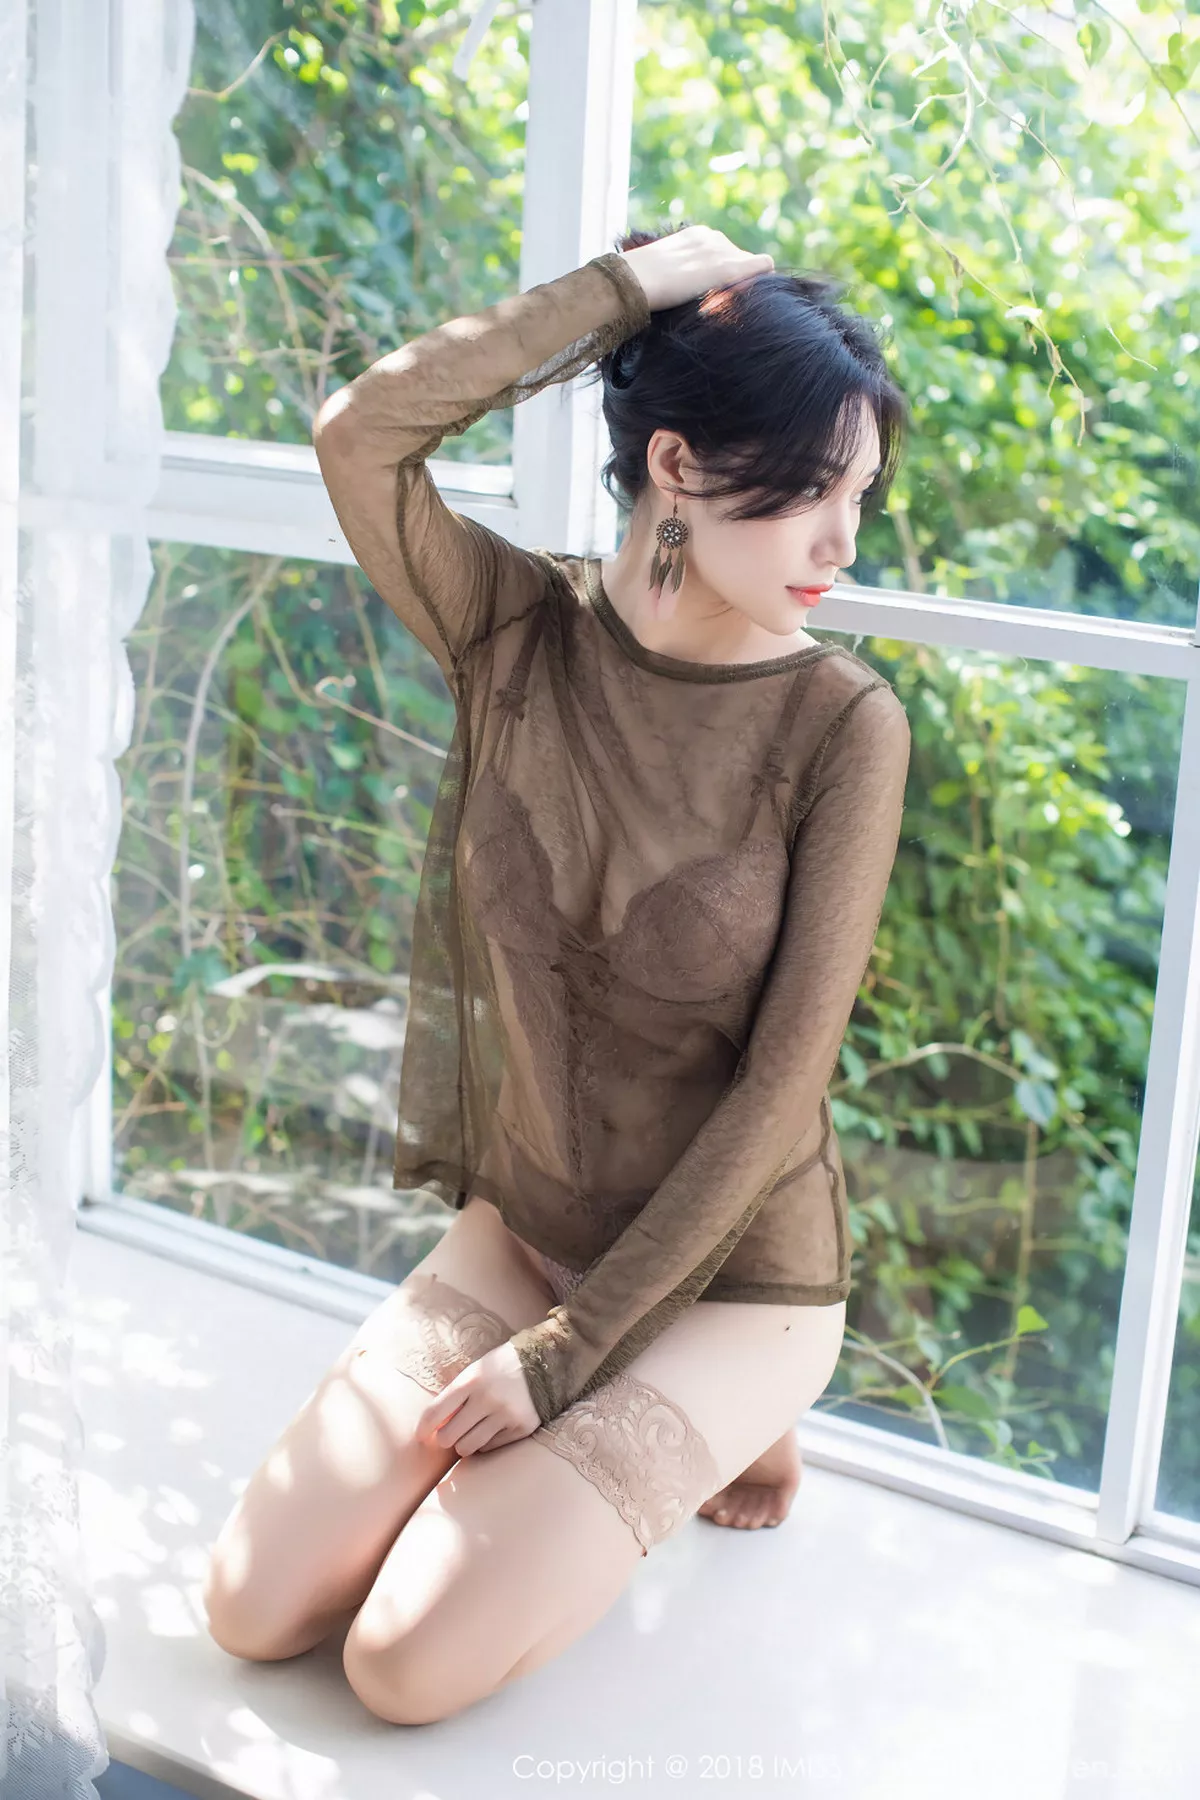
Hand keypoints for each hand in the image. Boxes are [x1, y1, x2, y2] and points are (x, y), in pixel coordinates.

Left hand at [414, 1340, 541, 1456]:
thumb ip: (455, 1396)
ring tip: (470, 1431)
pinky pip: (490, 1447)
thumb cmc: (500, 1368)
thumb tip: (433, 1427)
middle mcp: (487, 1399)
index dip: (423, 1428)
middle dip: (446, 1437)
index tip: (421, 1435)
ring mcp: (506, 1415)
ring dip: (464, 1443)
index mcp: (471, 1380)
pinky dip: (486, 1441)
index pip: (435, 1412)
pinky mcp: (521, 1428)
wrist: (544, 1362)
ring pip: (467, 1447)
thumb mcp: (475, 1372)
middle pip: (449, 1437)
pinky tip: (492, 1428)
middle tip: (450, 1432)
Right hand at [620, 224, 773, 312]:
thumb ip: (680, 275)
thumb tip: (682, 292)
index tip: (711, 294)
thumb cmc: (640, 285)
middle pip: (738, 258)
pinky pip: (763, 265)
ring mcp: (722, 250)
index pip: (721, 252)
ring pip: (749, 265)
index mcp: (695, 236)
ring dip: (743, 283)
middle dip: (735, 278)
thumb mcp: (661, 273)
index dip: (720, 274)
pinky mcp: (730, 267)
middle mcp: (713, 237)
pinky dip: (762, 278)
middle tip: (720, 302)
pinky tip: (759, 294)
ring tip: (729, 302)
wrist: (635, 281)